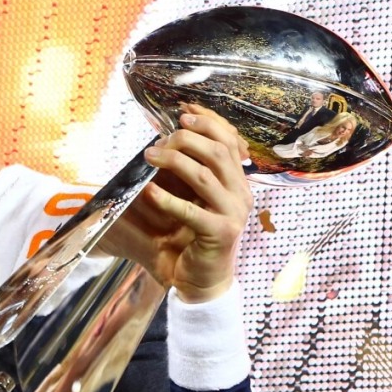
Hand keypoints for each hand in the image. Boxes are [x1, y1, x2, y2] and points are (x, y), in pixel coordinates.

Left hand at [97, 105, 252, 302]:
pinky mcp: (220, 233)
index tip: (183, 111)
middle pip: (218, 151)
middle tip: (160, 139)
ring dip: (174, 160)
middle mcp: (241, 193)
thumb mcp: (193, 196)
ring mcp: (234, 213)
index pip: (229, 139)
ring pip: (204, 175)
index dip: (207, 120)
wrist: (201, 280)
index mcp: (238, 180)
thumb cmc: (192, 236)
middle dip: (187, 138)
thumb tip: (170, 134)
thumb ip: (190, 168)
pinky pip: (192, 210)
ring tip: (150, 156)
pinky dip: (168, 199)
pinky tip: (149, 191)